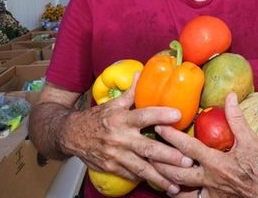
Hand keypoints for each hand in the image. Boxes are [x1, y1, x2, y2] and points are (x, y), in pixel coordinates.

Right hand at [62, 75, 193, 192]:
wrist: (70, 135)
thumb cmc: (95, 119)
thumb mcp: (112, 104)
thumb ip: (130, 92)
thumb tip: (141, 73)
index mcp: (121, 119)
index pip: (143, 116)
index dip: (161, 114)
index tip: (178, 115)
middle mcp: (120, 138)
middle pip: (148, 148)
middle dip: (168, 156)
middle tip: (187, 160)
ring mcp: (116, 155)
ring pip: (141, 168)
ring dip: (160, 177)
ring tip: (176, 184)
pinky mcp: (112, 167)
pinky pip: (131, 175)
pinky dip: (145, 179)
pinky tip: (160, 184)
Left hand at [153, 93, 257, 197]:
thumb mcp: (251, 141)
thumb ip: (236, 118)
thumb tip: (229, 96)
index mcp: (217, 163)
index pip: (187, 147)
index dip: (170, 136)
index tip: (157, 127)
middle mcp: (210, 181)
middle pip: (176, 172)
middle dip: (158, 161)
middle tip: (146, 151)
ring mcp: (211, 195)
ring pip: (180, 192)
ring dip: (166, 182)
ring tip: (153, 173)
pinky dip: (182, 197)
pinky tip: (173, 191)